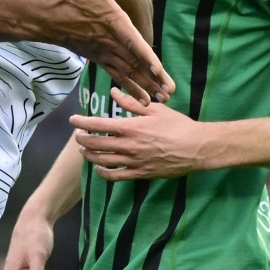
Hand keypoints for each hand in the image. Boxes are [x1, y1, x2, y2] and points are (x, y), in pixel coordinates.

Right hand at [44, 0, 172, 104]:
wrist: (47, 19)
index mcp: (113, 23)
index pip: (133, 43)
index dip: (147, 58)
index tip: (160, 72)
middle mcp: (111, 42)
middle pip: (135, 64)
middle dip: (153, 80)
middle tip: (170, 94)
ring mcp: (104, 53)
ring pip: (128, 73)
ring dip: (145, 87)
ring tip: (161, 100)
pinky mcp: (99, 59)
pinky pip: (118, 75)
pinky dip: (130, 87)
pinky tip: (142, 98)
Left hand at [69, 87, 205, 179]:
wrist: (196, 148)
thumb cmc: (178, 125)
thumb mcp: (155, 110)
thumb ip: (132, 103)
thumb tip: (114, 93)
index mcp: (131, 127)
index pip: (98, 124)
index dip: (82, 122)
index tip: (73, 119)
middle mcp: (128, 146)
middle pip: (96, 144)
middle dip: (82, 139)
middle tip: (77, 135)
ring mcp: (133, 162)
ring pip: (102, 161)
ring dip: (89, 155)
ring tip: (84, 149)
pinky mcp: (140, 174)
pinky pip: (115, 176)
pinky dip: (103, 172)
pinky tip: (99, 167)